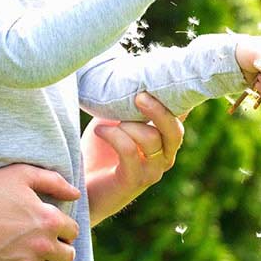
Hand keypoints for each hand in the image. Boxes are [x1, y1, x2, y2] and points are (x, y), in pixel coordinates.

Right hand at [0, 164, 79, 260]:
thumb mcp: (21, 174)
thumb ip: (53, 181)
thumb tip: (76, 194)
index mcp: (48, 219)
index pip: (73, 231)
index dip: (66, 230)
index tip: (57, 231)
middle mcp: (42, 245)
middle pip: (68, 256)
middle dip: (63, 252)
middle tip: (53, 250)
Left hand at [82, 93, 185, 225]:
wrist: (79, 184)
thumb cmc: (98, 148)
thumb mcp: (114, 119)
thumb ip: (128, 104)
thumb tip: (133, 76)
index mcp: (164, 139)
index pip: (181, 117)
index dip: (179, 100)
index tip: (162, 80)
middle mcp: (164, 157)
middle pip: (175, 130)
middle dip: (158, 110)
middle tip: (139, 96)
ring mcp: (152, 171)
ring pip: (151, 139)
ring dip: (126, 125)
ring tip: (104, 122)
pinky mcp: (134, 181)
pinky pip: (130, 151)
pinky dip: (114, 135)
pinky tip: (100, 131)